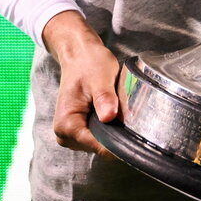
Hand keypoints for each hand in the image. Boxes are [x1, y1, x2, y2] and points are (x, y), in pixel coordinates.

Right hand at [43, 11, 119, 157]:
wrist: (80, 54)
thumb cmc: (89, 63)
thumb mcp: (100, 78)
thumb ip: (104, 98)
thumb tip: (109, 117)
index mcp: (66, 125)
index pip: (98, 146)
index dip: (118, 142)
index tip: (135, 134)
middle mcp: (64, 135)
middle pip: (100, 147)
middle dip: (116, 133)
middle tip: (126, 113)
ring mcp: (71, 135)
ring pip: (101, 142)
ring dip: (112, 129)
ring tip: (117, 108)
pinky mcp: (79, 130)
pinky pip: (99, 135)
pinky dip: (108, 126)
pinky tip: (112, 111)